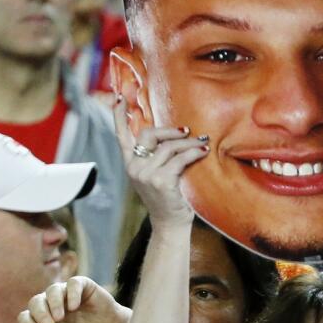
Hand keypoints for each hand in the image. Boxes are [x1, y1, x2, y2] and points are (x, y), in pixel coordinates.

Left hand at [18, 277, 131, 322]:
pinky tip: (74, 306)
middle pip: (35, 302)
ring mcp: (66, 294)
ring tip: (60, 317)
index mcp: (43, 321)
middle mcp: (51, 305)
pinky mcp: (82, 286)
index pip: (26, 317)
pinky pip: (73, 283)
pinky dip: (71, 293)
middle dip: (39, 314)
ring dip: (53, 303)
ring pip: (52, 290)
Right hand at [111, 97, 207, 232]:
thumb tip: (178, 132)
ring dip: (189, 143)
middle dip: (169, 130)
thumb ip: (158, 156)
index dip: (119, 116)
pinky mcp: (161, 180)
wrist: (170, 223)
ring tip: (202, 142)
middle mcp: (134, 167)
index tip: (119, 98)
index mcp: (130, 163)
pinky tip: (204, 151)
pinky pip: (181, 159)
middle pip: (149, 134)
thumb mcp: (157, 174)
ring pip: (169, 147)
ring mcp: (146, 174)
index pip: (120, 135)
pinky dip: (194, 153)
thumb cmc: (168, 197)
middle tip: (187, 131)